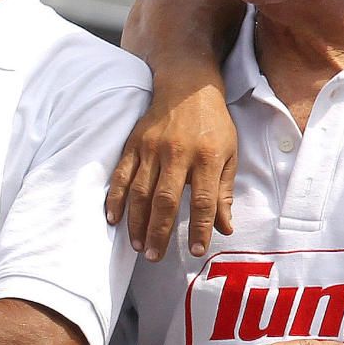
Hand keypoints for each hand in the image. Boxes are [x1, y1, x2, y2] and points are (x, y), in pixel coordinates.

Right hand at [103, 74, 236, 260]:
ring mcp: (152, 149)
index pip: (204, 200)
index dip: (199, 227)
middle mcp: (178, 154)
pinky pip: (121, 175)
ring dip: (137, 221)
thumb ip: (224, 192)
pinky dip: (115, 198)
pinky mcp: (134, 144)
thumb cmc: (212, 124)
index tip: (195, 250)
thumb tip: (224, 227)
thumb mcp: (230, 154)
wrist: (187, 87)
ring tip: (138, 245)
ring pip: (141, 191)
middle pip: (166, 199)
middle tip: (155, 257)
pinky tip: (113, 218)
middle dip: (160, 232)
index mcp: (208, 157)